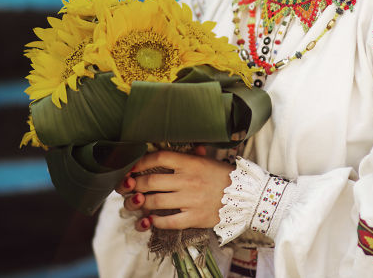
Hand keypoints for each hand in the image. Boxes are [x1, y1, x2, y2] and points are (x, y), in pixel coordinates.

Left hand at [117, 146, 233, 231]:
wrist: (246, 196)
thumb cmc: (223, 176)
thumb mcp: (206, 160)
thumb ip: (187, 155)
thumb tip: (165, 151)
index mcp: (191, 163)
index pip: (159, 158)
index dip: (140, 162)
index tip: (131, 167)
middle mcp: (188, 180)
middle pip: (150, 181)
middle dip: (133, 185)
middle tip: (127, 187)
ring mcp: (191, 200)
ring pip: (155, 202)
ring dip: (140, 203)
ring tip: (136, 202)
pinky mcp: (195, 218)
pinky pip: (168, 221)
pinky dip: (154, 221)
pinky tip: (149, 219)